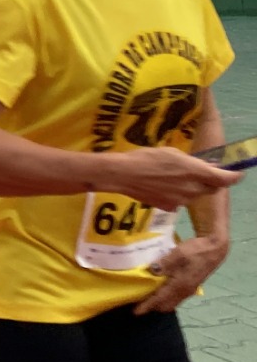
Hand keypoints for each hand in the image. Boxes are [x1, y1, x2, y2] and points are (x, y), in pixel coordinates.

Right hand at [109, 147, 242, 210]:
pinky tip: (162, 188)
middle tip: (200, 173)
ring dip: (192, 188)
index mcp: (195, 171)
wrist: (122, 175)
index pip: (224, 178)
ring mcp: (182, 201)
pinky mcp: (170, 208)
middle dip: (210, 182)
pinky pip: (180, 201)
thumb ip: (192, 163)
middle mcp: (193, 189)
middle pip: (211, 188)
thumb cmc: (146, 157)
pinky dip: (177, 195)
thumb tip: (205, 168)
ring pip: (195, 195)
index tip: (237, 174)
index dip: (233, 176)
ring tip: (173, 178)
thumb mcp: (172, 153)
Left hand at [136, 236, 229, 313]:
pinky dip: (166, 297)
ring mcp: (189, 289)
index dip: (147, 306)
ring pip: (171, 302)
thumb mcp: (177, 254)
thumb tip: (151, 271)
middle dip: (152, 307)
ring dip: (159, 302)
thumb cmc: (196, 250)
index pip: (160, 299)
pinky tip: (159, 289)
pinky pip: (176, 297)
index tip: (136, 312)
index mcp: (180, 285)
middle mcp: (185, 291)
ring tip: (146, 297)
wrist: (215, 249)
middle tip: (138, 302)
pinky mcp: (191, 285)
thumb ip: (164, 264)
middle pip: (166, 305)